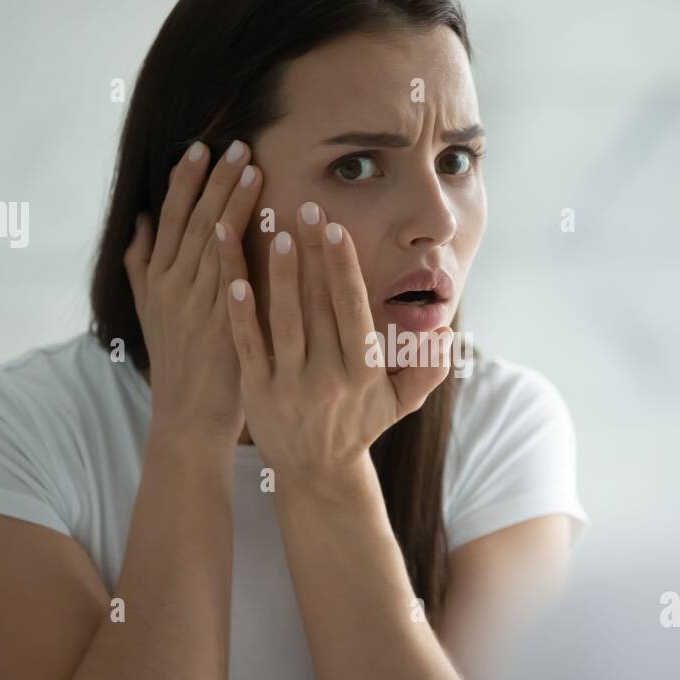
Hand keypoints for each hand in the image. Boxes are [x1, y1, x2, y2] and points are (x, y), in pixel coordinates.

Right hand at [124, 140, 261, 447]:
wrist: (186, 416)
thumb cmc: (176, 362)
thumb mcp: (147, 310)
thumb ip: (141, 263)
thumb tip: (138, 219)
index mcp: (156, 278)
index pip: (169, 217)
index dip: (185, 181)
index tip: (201, 147)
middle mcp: (173, 286)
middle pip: (194, 221)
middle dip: (216, 181)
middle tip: (239, 145)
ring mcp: (198, 306)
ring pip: (215, 244)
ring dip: (235, 205)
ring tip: (255, 169)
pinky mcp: (223, 326)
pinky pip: (237, 280)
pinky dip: (249, 251)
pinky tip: (269, 226)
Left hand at [225, 201, 452, 481]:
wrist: (316, 473)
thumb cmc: (360, 426)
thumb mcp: (402, 403)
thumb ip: (428, 368)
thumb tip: (445, 331)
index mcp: (362, 372)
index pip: (352, 310)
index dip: (343, 268)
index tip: (336, 228)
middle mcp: (327, 377)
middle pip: (317, 304)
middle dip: (310, 253)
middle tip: (304, 206)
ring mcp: (289, 384)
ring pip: (283, 318)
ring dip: (278, 272)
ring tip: (273, 227)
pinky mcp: (258, 390)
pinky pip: (249, 344)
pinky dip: (241, 311)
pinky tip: (234, 277)